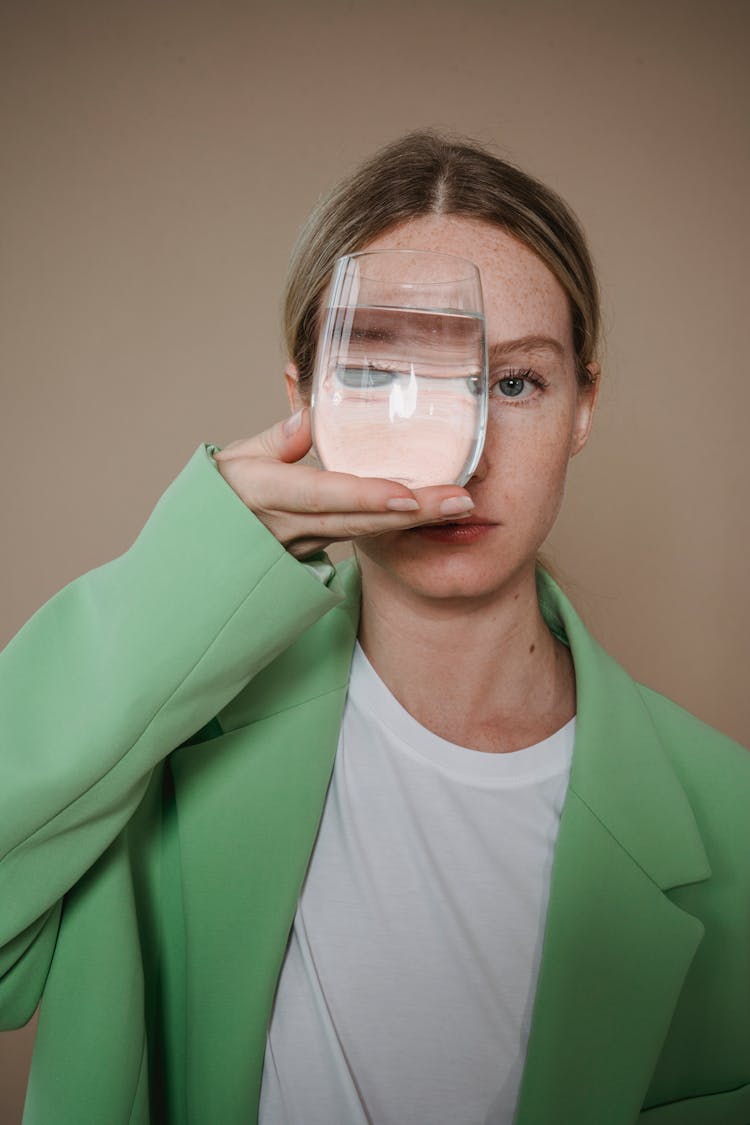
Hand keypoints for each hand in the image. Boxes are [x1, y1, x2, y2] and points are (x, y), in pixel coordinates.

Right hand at [213, 408, 474, 558]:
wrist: (203, 547)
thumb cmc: (219, 493)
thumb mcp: (234, 459)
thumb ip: (276, 439)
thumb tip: (309, 413)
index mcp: (267, 495)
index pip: (324, 495)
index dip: (366, 497)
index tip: (406, 495)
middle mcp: (292, 526)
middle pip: (361, 521)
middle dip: (413, 513)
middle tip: (462, 501)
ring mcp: (307, 544)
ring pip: (367, 533)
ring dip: (414, 522)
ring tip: (460, 504)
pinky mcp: (319, 549)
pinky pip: (362, 537)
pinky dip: (397, 527)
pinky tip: (432, 513)